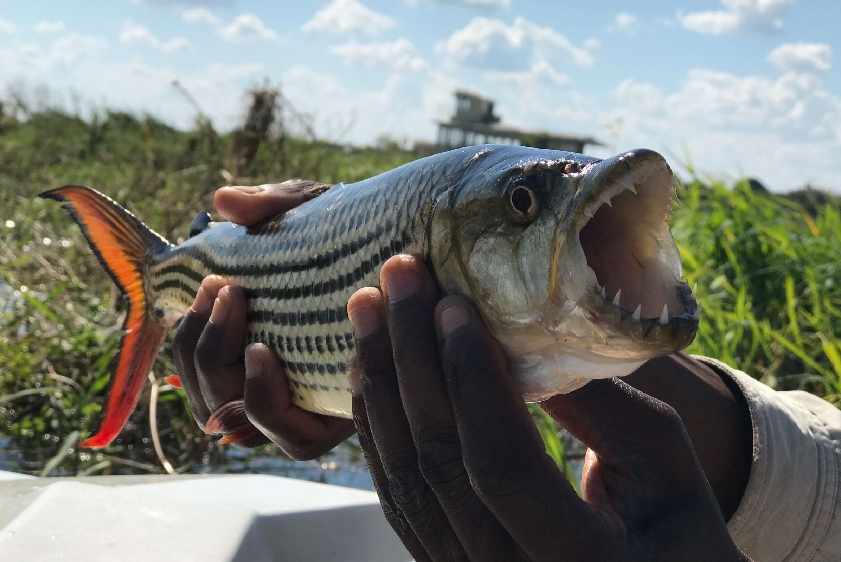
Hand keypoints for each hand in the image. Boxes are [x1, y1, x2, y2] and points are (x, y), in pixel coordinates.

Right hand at [172, 181, 354, 458]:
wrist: (430, 258)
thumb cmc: (366, 241)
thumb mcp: (317, 214)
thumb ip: (272, 207)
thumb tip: (222, 203)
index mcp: (263, 346)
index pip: (201, 366)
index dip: (188, 337)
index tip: (210, 284)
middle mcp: (281, 385)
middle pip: (210, 396)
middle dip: (199, 345)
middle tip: (226, 290)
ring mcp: (309, 411)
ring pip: (236, 419)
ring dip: (218, 366)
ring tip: (238, 310)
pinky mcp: (343, 426)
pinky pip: (292, 438)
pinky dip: (262, 398)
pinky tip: (262, 352)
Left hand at [347, 255, 749, 561]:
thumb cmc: (678, 532)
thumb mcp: (664, 465)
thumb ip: (600, 404)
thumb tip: (518, 336)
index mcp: (580, 561)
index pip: (501, 462)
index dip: (470, 378)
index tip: (452, 304)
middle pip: (438, 462)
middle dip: (408, 358)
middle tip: (395, 278)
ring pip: (406, 481)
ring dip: (381, 387)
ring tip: (368, 313)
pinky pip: (400, 500)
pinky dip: (379, 432)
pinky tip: (371, 377)